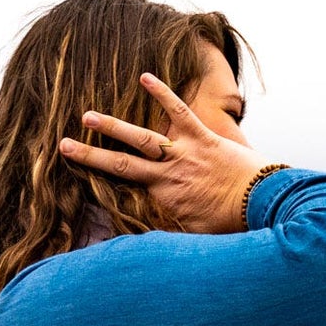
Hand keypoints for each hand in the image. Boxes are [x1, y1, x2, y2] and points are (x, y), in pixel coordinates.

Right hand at [60, 73, 267, 234]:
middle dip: (91, 154)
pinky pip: (179, 112)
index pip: (123, 187)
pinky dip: (162, 94)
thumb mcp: (193, 236)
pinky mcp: (202, 136)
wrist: (261, 202)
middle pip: (121, 162)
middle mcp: (167, 173)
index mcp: (162, 196)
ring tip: (87, 116)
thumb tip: (143, 248)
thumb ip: (168, 235)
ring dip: (114, 126)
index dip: (98, 179)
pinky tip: (144, 76)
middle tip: (64, 144)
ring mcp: (184, 152)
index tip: (73, 173)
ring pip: (141, 137)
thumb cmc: (229, 222)